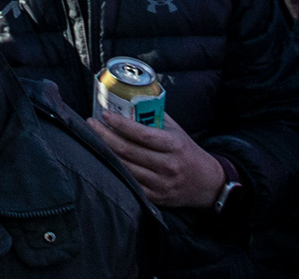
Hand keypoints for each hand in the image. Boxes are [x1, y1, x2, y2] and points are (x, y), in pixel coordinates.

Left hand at [86, 109, 231, 211]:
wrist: (208, 184)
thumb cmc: (187, 152)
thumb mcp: (177, 131)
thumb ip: (155, 116)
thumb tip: (128, 99)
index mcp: (174, 146)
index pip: (142, 134)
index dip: (120, 124)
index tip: (104, 114)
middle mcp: (168, 166)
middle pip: (128, 151)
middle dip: (104, 135)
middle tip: (90, 123)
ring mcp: (161, 184)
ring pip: (125, 168)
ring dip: (105, 152)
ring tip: (92, 138)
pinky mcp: (156, 198)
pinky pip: (130, 184)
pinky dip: (114, 171)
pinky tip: (103, 159)